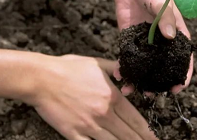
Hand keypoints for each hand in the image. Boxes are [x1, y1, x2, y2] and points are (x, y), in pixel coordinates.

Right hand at [27, 55, 157, 139]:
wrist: (42, 78)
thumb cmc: (68, 68)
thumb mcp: (98, 63)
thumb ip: (116, 68)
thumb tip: (127, 71)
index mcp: (112, 97)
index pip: (136, 119)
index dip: (147, 131)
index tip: (154, 137)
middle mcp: (104, 113)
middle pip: (128, 134)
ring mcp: (89, 125)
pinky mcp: (73, 133)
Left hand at [111, 0, 193, 94]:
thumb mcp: (162, 2)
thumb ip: (166, 18)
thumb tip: (170, 36)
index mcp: (176, 33)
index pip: (184, 58)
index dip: (183, 75)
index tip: (178, 88)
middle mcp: (162, 41)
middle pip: (163, 67)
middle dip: (158, 84)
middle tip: (152, 95)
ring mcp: (145, 42)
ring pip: (144, 66)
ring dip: (139, 80)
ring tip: (132, 91)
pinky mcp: (130, 39)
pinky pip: (128, 58)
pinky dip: (124, 68)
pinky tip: (119, 76)